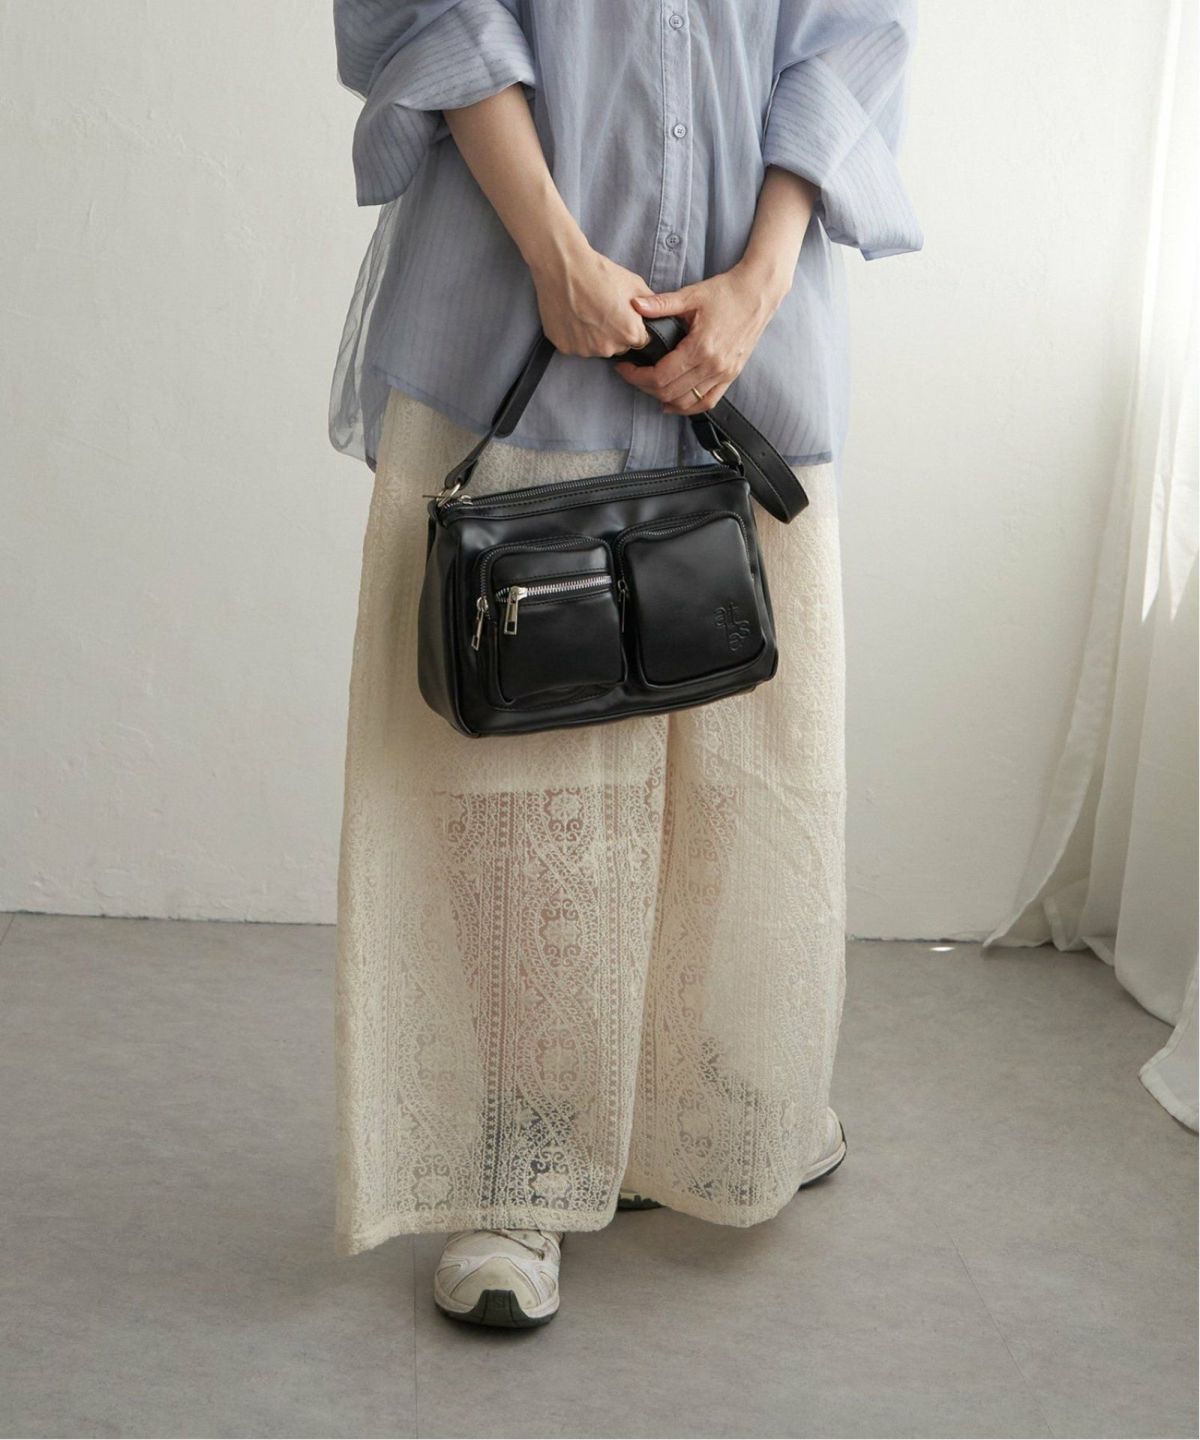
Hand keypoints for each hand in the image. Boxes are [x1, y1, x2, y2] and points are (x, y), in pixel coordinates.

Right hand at [528, 234, 653, 358]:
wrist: (565, 266)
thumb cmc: (601, 273)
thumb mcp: (636, 284)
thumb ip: (650, 305)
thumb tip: (655, 315)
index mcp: (629, 334)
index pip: (639, 341)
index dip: (632, 326)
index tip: (622, 315)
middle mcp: (608, 348)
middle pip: (617, 347)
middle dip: (613, 333)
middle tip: (602, 310)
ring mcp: (585, 350)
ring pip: (595, 347)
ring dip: (594, 336)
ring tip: (586, 311)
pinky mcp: (565, 347)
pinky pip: (575, 345)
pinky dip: (575, 335)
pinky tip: (573, 315)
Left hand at [613, 263, 787, 413]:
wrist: (758, 294)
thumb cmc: (726, 292)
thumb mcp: (692, 295)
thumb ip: (662, 304)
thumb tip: (635, 305)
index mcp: (700, 348)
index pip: (660, 377)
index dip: (637, 377)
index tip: (625, 368)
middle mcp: (713, 366)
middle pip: (670, 393)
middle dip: (645, 387)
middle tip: (632, 375)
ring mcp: (723, 374)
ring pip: (686, 402)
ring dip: (664, 399)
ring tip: (648, 386)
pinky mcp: (731, 376)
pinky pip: (707, 402)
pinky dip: (687, 407)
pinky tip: (673, 403)